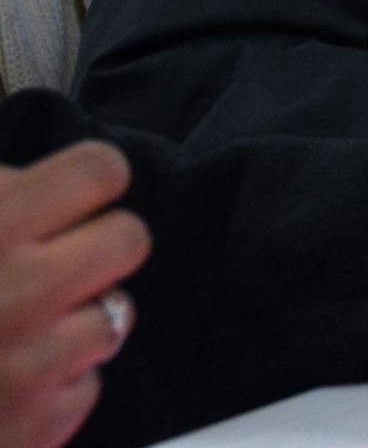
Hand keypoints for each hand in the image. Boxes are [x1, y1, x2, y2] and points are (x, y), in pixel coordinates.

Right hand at [0, 142, 150, 447]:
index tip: (68, 197)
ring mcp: (35, 362)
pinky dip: (52, 385)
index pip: (101, 170)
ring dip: (74, 320)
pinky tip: (0, 382)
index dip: (87, 182)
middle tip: (53, 261)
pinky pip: (86, 385)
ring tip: (14, 326)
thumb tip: (24, 176)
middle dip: (96, 247)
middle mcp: (23, 291)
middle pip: (131, 238)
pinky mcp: (38, 424)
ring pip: (116, 314)